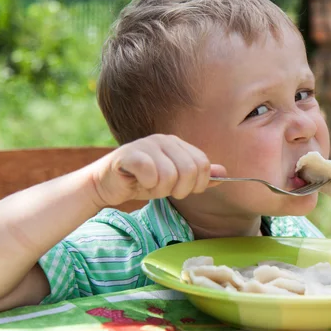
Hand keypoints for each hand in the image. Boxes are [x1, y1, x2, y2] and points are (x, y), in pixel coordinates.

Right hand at [90, 134, 225, 206]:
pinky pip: (150, 173)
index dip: (198, 184)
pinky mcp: (129, 154)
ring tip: (149, 186)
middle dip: (179, 189)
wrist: (106, 185)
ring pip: (170, 176)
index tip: (183, 189)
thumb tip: (224, 173)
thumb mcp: (174, 181)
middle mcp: (164, 140)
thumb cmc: (141, 182)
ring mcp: (146, 145)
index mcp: (178, 144)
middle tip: (163, 189)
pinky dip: (147, 184)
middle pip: (190, 171)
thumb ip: (198, 176)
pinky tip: (138, 181)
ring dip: (160, 190)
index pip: (203, 165)